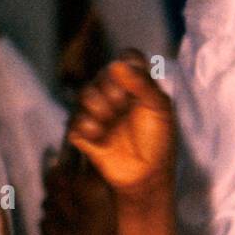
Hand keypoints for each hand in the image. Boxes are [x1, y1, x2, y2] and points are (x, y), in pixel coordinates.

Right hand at [68, 52, 175, 201]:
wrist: (147, 176)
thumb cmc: (158, 142)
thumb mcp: (160, 111)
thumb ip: (144, 85)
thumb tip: (119, 64)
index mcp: (135, 85)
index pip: (128, 58)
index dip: (128, 66)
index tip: (134, 83)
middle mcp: (113, 94)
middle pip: (101, 75)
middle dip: (113, 92)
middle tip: (123, 107)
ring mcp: (96, 112)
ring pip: (85, 95)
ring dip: (99, 108)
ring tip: (111, 122)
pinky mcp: (83, 132)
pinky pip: (75, 121)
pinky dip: (88, 127)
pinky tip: (100, 137)